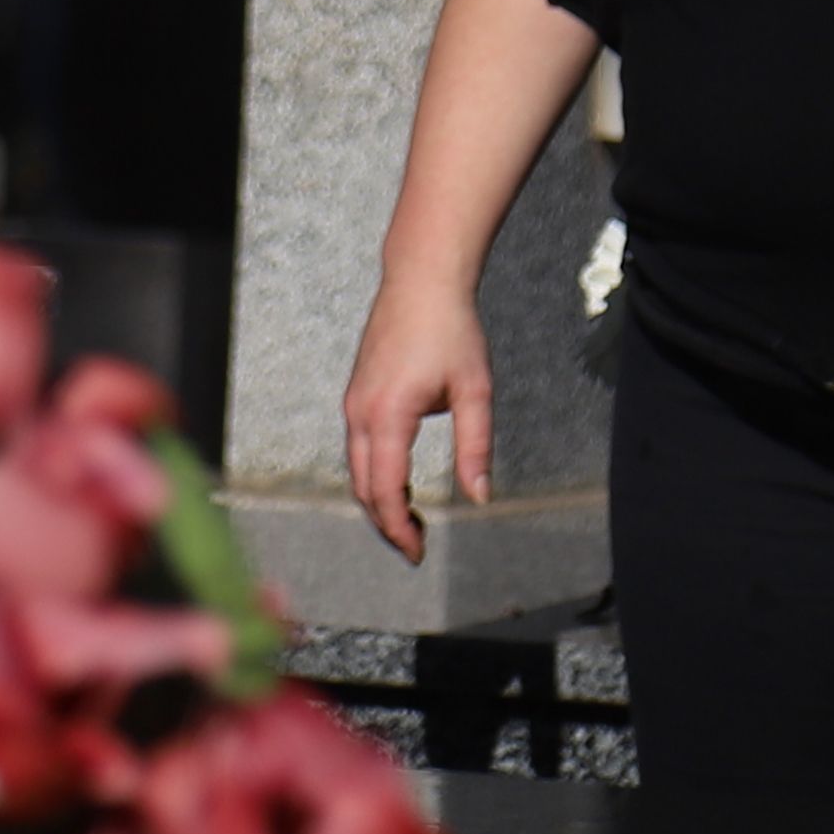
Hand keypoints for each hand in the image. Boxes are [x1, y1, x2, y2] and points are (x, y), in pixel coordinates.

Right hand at [338, 269, 495, 563]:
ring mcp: (352, 403)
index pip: (384, 489)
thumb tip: (480, 497)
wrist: (421, 281)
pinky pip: (357, 448)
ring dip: (379, 500)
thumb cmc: (452, 331)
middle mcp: (359, 412)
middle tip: (417, 547)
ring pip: (355, 469)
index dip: (398, 528)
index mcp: (387, 415)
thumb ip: (476, 447)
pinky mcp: (355, 395)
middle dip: (386, 523)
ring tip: (413, 520)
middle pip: (362, 487)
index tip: (419, 553)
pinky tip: (401, 483)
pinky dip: (373, 475)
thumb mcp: (475, 390)